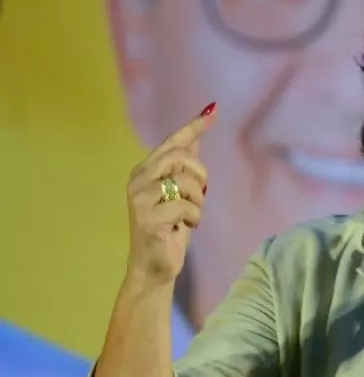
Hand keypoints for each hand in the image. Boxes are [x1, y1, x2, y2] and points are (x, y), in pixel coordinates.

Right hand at [123, 104, 215, 289]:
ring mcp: (140, 198)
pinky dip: (194, 217)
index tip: (212, 111)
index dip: (193, 126)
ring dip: (198, 201)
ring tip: (188, 215)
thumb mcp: (181, 193)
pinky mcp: (147, 218)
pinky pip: (187, 206)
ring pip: (186, 182)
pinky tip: (184, 226)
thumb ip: (185, 166)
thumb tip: (196, 137)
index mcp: (145, 170)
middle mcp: (138, 180)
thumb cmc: (169, 227)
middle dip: (200, 174)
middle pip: (181, 156)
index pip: (172, 143)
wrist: (154, 264)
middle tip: (200, 193)